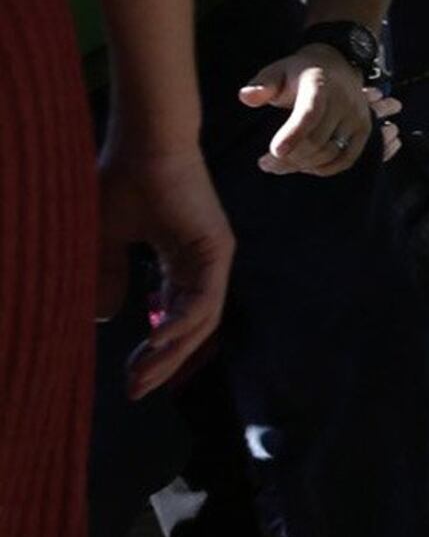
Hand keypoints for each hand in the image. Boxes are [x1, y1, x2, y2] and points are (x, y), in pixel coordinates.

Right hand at [97, 137, 231, 395]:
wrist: (142, 146)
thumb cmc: (122, 183)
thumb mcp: (105, 240)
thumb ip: (108, 276)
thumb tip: (101, 317)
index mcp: (179, 262)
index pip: (173, 318)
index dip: (154, 351)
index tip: (130, 379)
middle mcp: (201, 264)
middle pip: (190, 327)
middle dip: (163, 362)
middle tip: (136, 390)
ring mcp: (213, 257)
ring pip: (200, 320)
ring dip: (172, 351)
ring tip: (143, 377)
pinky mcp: (217, 249)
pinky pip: (204, 298)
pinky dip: (183, 323)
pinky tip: (158, 342)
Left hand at [242, 44, 377, 178]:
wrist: (335, 67)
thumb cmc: (298, 74)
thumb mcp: (276, 72)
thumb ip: (262, 85)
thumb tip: (246, 97)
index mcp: (319, 84)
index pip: (310, 112)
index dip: (294, 133)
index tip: (275, 151)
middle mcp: (344, 100)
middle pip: (316, 140)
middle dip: (287, 158)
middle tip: (264, 164)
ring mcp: (357, 116)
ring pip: (329, 153)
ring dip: (301, 166)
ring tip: (278, 166)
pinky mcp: (363, 129)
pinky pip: (346, 159)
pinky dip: (323, 169)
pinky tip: (304, 166)